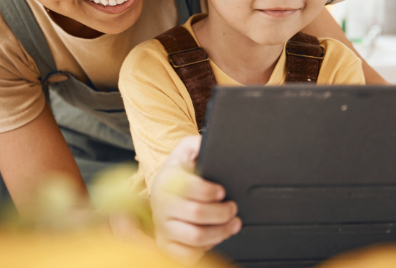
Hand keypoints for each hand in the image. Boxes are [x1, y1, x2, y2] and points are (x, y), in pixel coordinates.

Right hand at [150, 135, 241, 264]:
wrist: (162, 189)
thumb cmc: (179, 170)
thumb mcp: (186, 149)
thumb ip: (198, 143)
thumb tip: (211, 141)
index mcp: (167, 179)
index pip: (189, 187)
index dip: (209, 191)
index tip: (223, 191)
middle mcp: (162, 204)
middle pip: (196, 214)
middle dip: (222, 212)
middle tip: (233, 208)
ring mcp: (163, 226)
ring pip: (195, 237)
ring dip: (220, 232)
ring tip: (232, 224)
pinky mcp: (165, 244)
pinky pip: (187, 255)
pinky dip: (205, 248)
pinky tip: (214, 237)